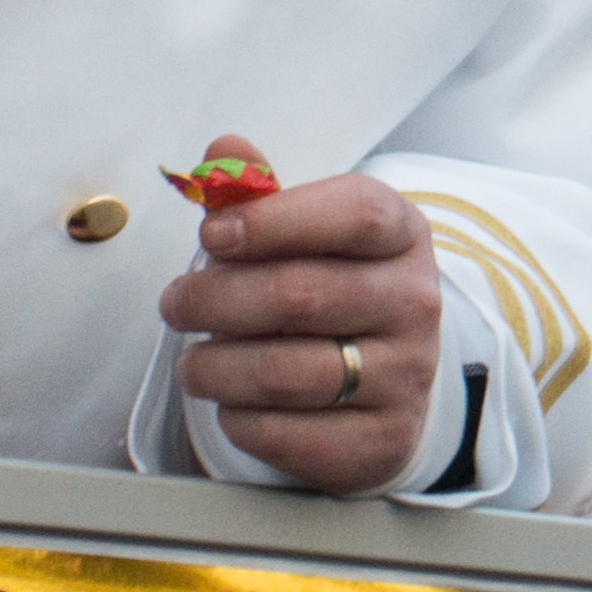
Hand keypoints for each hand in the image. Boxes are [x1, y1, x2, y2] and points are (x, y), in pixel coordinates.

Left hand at [158, 140, 445, 492]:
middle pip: (300, 294)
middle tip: (176, 303)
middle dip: (214, 299)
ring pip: (283, 372)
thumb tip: (222, 150)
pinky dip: (240, 419)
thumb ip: (262, 192)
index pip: (353, 215)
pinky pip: (287, 434)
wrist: (392, 379)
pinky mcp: (382, 441)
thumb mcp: (312, 232)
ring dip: (214, 367)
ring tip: (193, 362)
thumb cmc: (335, 289)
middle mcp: (416, 303)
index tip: (212, 234)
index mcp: (403, 236)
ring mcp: (406, 376)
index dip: (274, 220)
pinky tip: (233, 402)